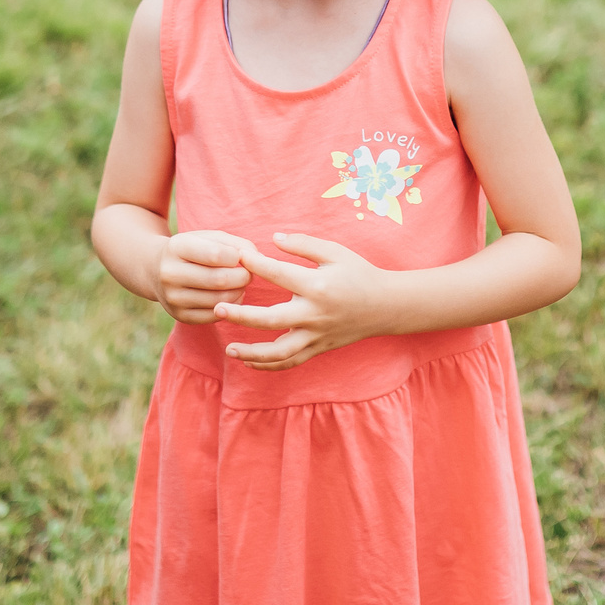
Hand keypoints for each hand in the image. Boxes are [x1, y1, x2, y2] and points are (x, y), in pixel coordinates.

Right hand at [153, 232, 258, 324]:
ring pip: (220, 300)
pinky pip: (215, 316)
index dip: (237, 256)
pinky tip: (231, 296)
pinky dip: (230, 307)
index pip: (216, 254)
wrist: (156, 270)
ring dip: (239, 292)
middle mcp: (170, 274)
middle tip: (248, 274)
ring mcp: (173, 298)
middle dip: (243, 277)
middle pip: (220, 280)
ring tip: (240, 284)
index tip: (241, 257)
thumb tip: (258, 259)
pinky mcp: (180, 316)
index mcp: (176, 247)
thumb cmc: (194, 250)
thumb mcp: (210, 237)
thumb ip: (237, 244)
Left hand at [213, 232, 390, 370]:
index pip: (278, 274)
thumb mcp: (335, 251)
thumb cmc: (359, 273)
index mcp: (317, 286)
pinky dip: (269, 365)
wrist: (386, 306)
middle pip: (271, 320)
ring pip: (279, 352)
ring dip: (251, 353)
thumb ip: (303, 244)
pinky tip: (250, 362)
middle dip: (242, 315)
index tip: (238, 256)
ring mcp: (316, 335)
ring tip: (229, 349)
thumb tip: (273, 238)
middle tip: (218, 307)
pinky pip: (291, 362)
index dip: (255, 263)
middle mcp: (315, 314)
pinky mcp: (319, 348)